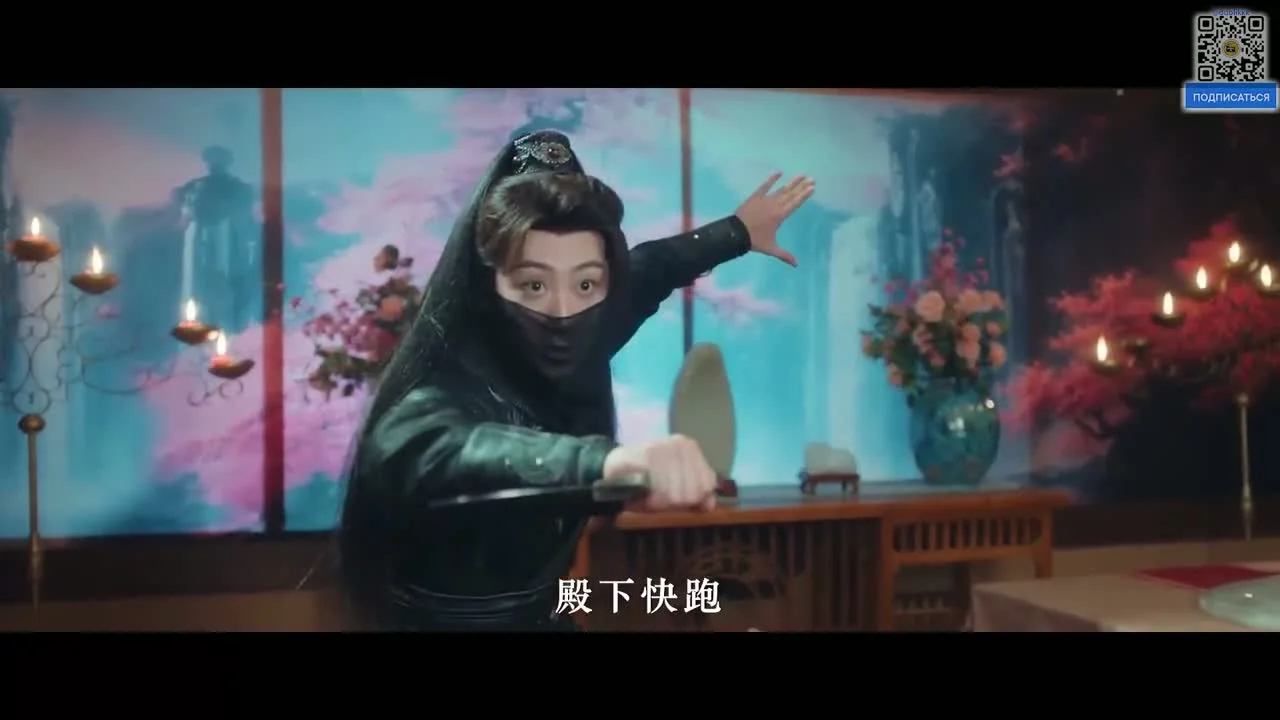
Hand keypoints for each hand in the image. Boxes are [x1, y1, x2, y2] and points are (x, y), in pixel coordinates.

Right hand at [602, 435, 716, 512]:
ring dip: (662, 503)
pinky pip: (661, 489)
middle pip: (692, 492)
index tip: (676, 501)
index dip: (693, 500)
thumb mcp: (676, 483)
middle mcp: (682, 444)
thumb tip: (709, 504)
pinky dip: (653, 500)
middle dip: (676, 503)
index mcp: (692, 448)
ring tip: (651, 498)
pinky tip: (645, 497)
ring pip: (677, 494)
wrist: (614, 465)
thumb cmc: (647, 477)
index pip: (707, 484)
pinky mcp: (649, 454)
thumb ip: (696, 492)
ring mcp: (666, 447)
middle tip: (659, 499)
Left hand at [734, 173, 814, 267]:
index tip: (812, 188)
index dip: (804, 195)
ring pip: (781, 189)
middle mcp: (775, 205)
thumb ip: (784, 255)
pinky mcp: (755, 196)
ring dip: (791, 182)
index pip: (795, 203)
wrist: (736, 233)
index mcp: (780, 215)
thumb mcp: (771, 248)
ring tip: (801, 175)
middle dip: (801, 186)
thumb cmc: (755, 240)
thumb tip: (796, 265)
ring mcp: (765, 199)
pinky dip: (771, 179)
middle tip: (811, 178)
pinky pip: (765, 186)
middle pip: (791, 194)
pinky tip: (779, 172)